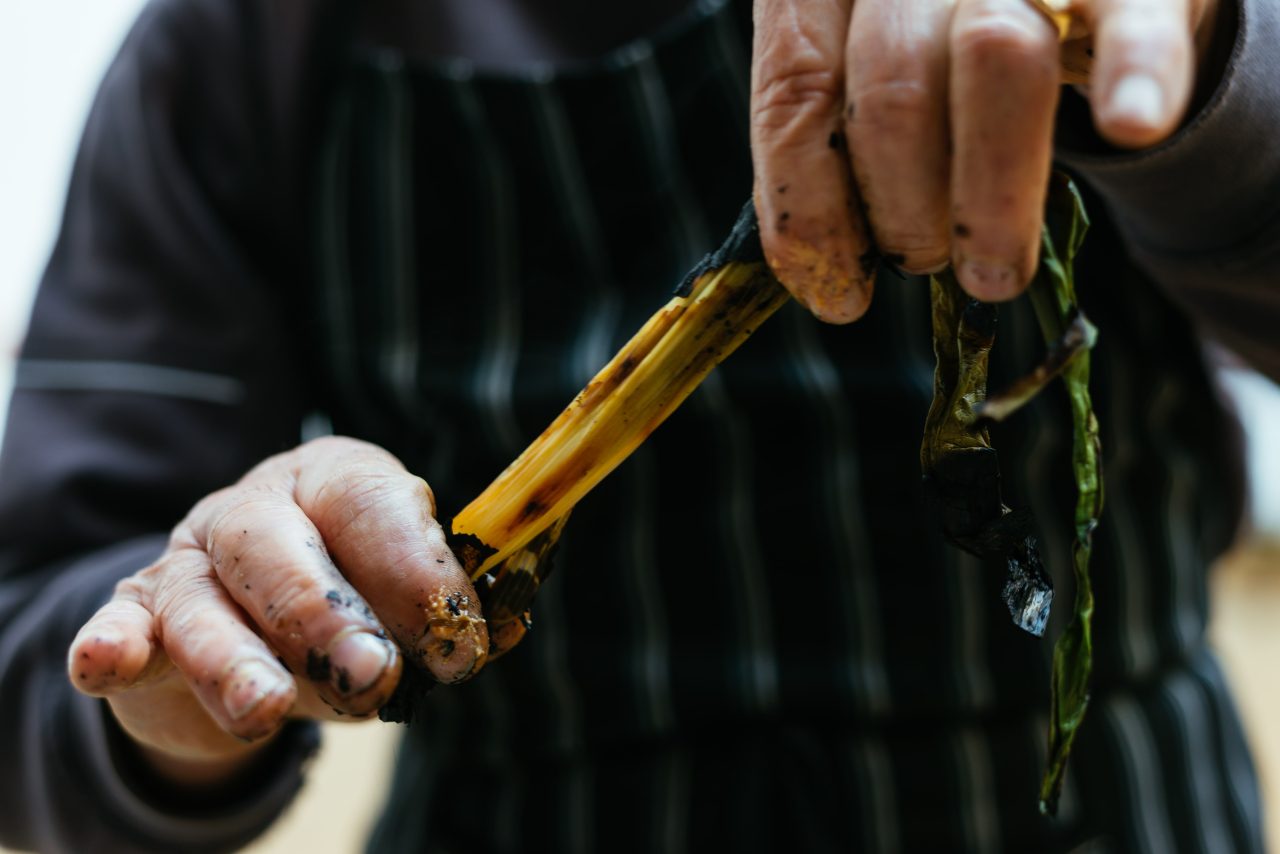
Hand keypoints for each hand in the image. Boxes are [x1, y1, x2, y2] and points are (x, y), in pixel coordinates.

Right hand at [67, 437, 486, 784]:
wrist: (262, 628)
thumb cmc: (352, 606)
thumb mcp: (401, 607)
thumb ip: (439, 617)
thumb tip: (486, 637)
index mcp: (336, 481)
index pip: (372, 506)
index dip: (416, 573)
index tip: (457, 644)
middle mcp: (256, 508)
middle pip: (276, 545)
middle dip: (325, 613)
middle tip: (372, 673)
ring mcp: (189, 559)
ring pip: (200, 602)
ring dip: (234, 658)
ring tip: (265, 708)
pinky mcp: (135, 615)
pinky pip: (117, 625)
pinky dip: (110, 645)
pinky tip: (108, 662)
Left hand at [750, 0, 1219, 317]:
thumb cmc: (938, 45)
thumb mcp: (858, 77)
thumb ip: (825, 142)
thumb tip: (817, 270)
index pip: (797, 82)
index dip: (808, 203)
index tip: (832, 288)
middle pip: (892, 85)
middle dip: (901, 208)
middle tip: (920, 261)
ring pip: (994, 57)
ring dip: (988, 197)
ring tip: (992, 271)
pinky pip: (1133, 17)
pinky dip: (1137, 69)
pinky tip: (1130, 124)